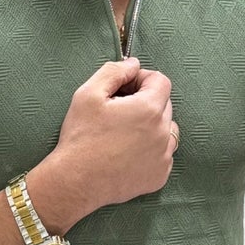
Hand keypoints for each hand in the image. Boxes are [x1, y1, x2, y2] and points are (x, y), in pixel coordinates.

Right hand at [39, 56, 180, 228]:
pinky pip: (163, 154)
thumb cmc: (81, 136)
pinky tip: (128, 152)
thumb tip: (133, 64)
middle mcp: (163, 133)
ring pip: (167, 130)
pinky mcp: (160, 175)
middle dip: (145, 101)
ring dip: (151, 126)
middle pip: (164, 104)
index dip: (142, 79)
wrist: (77, 181)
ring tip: (125, 132)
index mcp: (149, 109)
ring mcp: (164, 157)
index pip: (161, 81)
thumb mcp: (89, 93)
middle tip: (118, 110)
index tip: (125, 88)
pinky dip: (151, 149)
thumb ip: (114, 71)